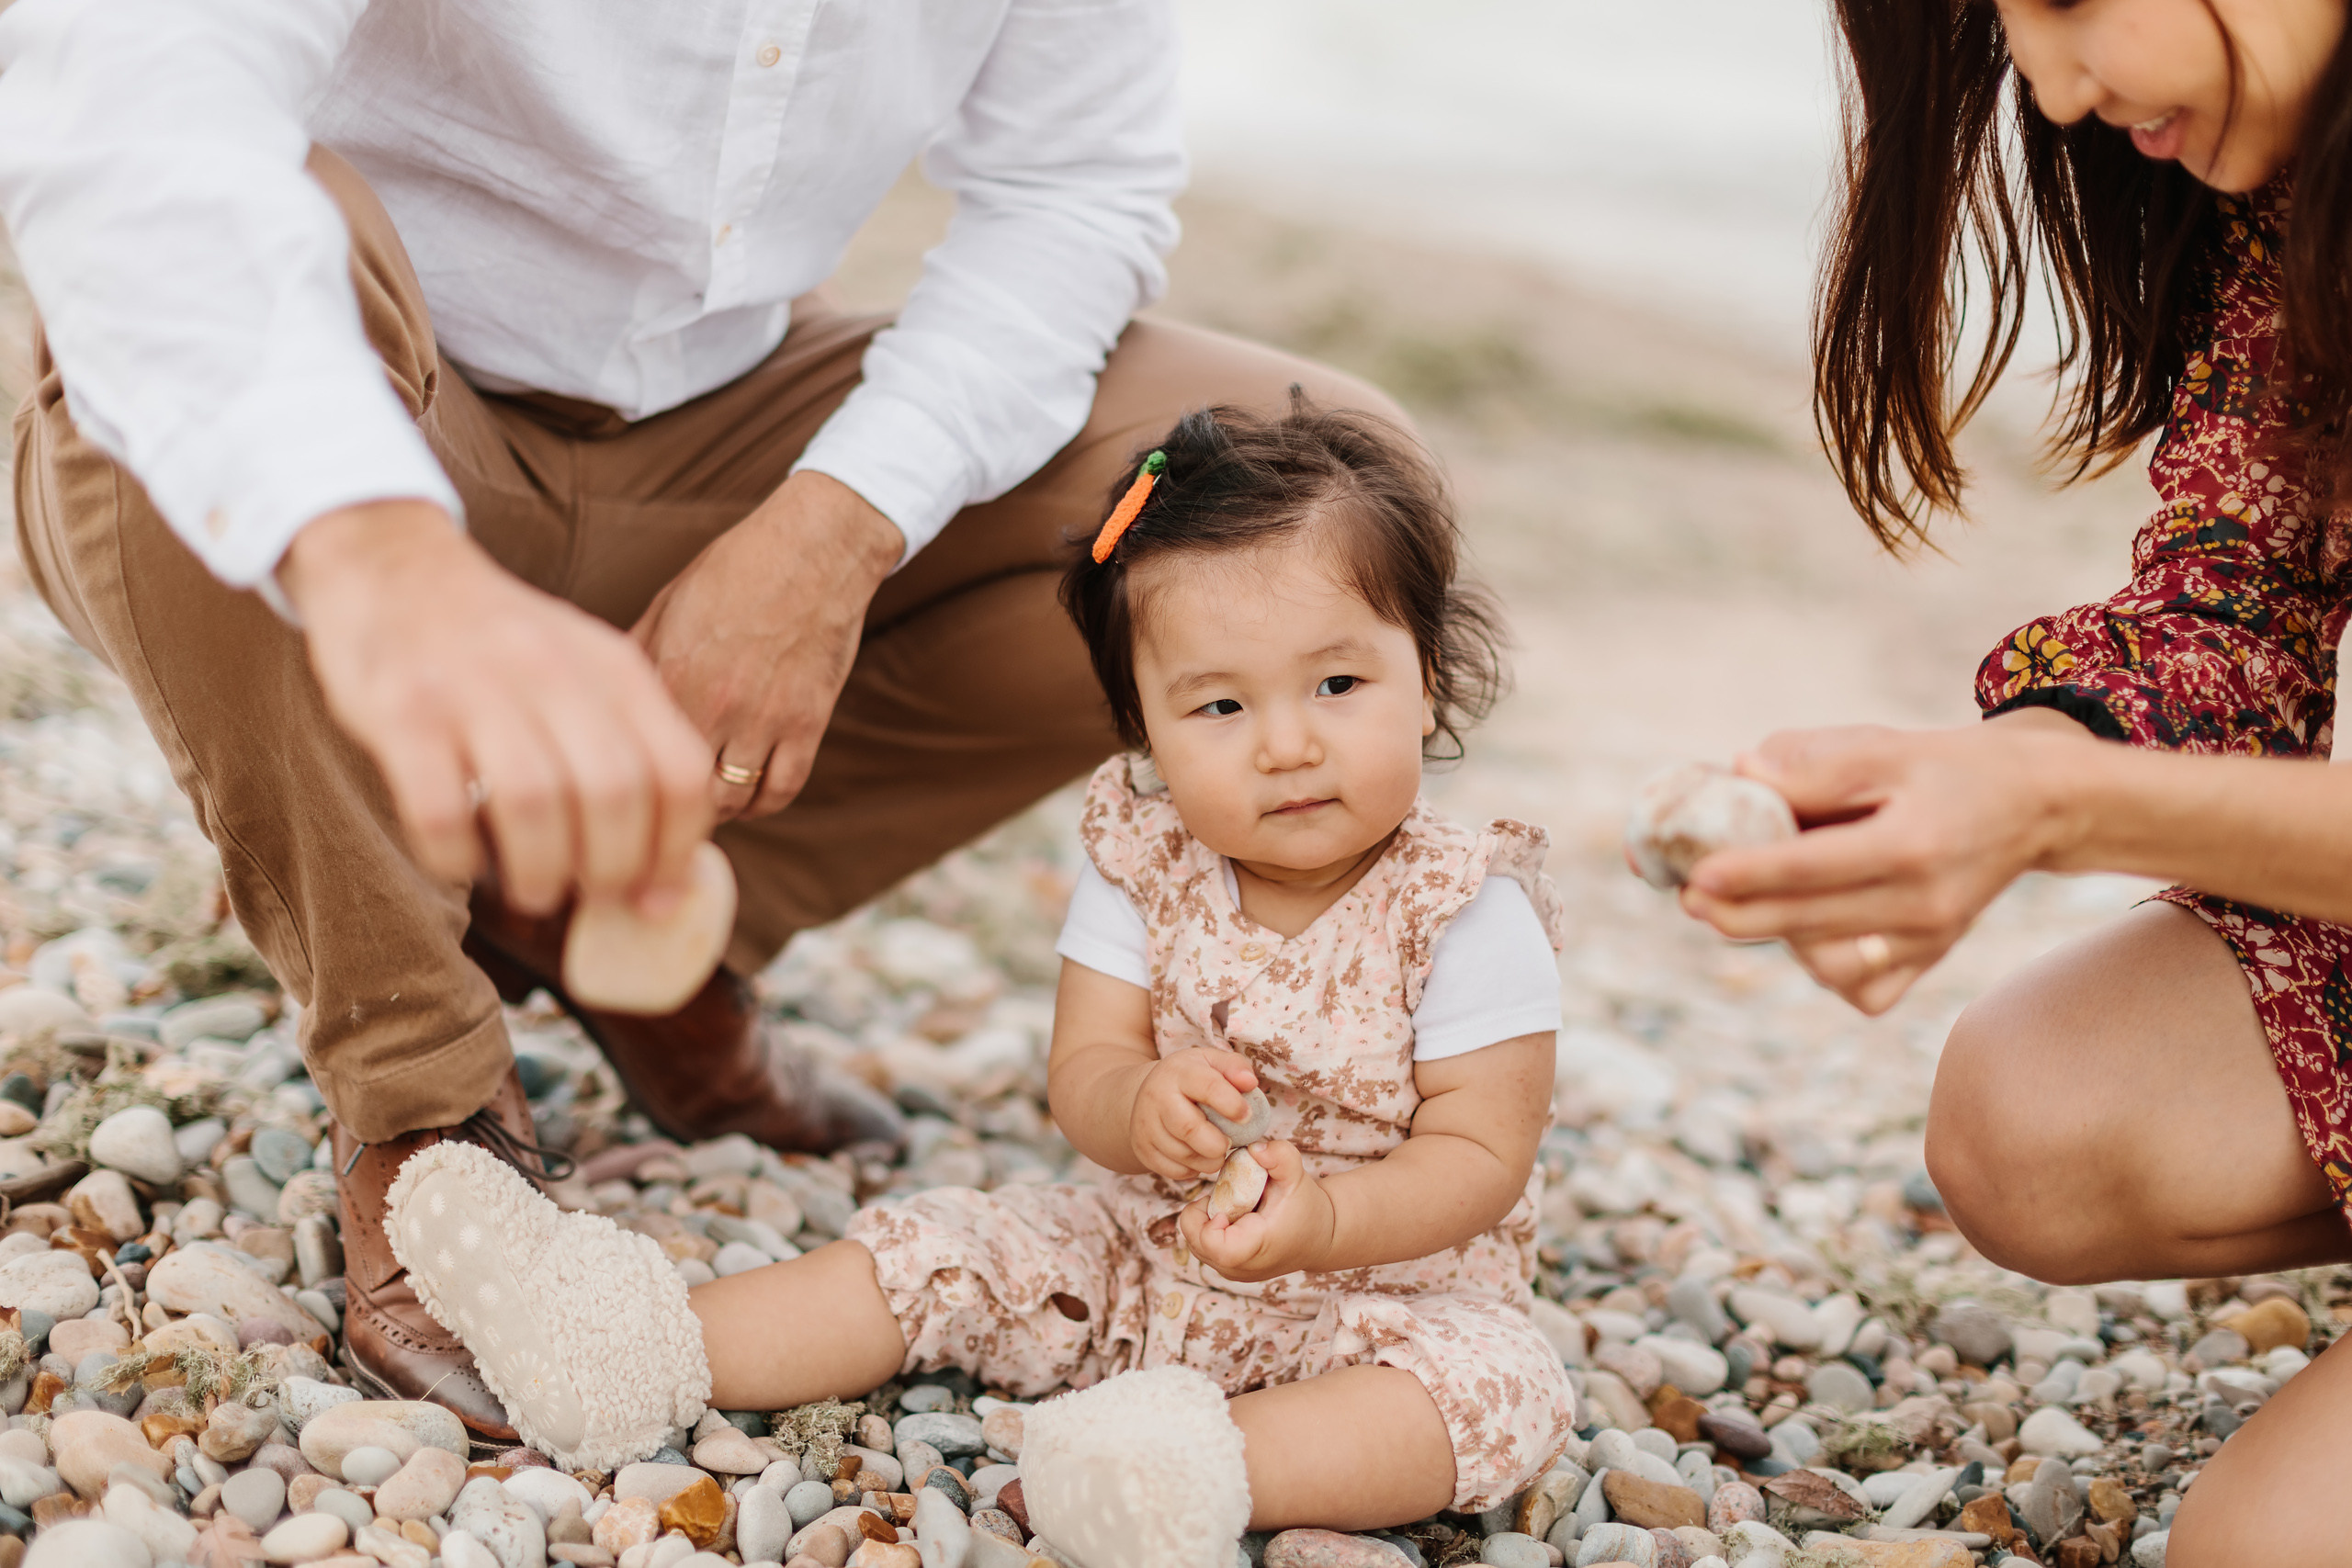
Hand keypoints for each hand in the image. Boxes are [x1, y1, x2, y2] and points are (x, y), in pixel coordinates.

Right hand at [279, 501, 715, 915]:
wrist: (395, 567)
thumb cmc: (504, 648)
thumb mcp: (590, 675)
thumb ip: (636, 757)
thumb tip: (669, 883)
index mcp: (616, 669)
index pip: (681, 773)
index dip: (676, 850)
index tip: (653, 893)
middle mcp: (553, 673)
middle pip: (614, 795)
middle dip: (609, 872)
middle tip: (588, 895)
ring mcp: (475, 689)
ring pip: (533, 805)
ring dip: (540, 874)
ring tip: (535, 891)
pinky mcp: (402, 712)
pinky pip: (441, 810)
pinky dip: (458, 857)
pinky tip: (463, 862)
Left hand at [633, 471, 903, 819]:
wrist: (815, 550)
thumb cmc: (737, 568)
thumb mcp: (668, 604)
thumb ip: (637, 656)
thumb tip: (599, 696)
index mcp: (668, 672)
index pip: (633, 748)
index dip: (624, 770)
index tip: (623, 779)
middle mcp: (712, 702)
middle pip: (676, 785)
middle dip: (665, 799)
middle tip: (661, 803)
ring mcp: (762, 717)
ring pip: (729, 798)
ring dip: (714, 808)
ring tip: (703, 803)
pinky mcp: (806, 722)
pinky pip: (781, 789)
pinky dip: (762, 802)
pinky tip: (750, 797)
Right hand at [1128, 1046, 1258, 1181]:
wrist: (1147, 1093)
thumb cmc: (1191, 1078)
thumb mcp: (1211, 1061)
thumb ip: (1235, 1067)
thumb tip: (1250, 1083)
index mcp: (1179, 1072)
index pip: (1207, 1087)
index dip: (1232, 1105)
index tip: (1247, 1117)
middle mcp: (1157, 1097)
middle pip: (1189, 1129)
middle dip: (1217, 1143)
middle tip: (1231, 1142)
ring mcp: (1146, 1125)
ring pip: (1182, 1154)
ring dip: (1209, 1160)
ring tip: (1218, 1150)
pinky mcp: (1143, 1150)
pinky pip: (1174, 1171)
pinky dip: (1194, 1170)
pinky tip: (1200, 1157)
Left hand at [1179, 1141, 1334, 1281]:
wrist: (1320, 1238)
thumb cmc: (1307, 1208)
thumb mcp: (1297, 1176)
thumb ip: (1279, 1156)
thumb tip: (1254, 1148)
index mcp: (1252, 1248)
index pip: (1207, 1239)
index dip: (1208, 1215)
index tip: (1230, 1200)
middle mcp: (1237, 1269)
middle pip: (1194, 1238)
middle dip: (1206, 1212)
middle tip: (1234, 1198)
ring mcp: (1231, 1273)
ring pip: (1195, 1242)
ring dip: (1208, 1221)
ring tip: (1238, 1209)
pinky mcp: (1229, 1271)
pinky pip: (1204, 1247)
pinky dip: (1213, 1230)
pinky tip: (1238, 1220)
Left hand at [1677, 711, 2094, 1013]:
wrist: (2034, 803)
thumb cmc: (1943, 768)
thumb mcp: (1886, 747)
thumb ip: (1813, 763)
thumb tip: (1740, 771)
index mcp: (1913, 844)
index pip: (1813, 868)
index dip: (1749, 874)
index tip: (1695, 876)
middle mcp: (1925, 903)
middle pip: (1811, 925)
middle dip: (1740, 915)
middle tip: (1689, 898)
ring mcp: (1932, 939)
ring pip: (1831, 967)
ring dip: (1781, 939)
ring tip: (1751, 902)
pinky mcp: (1933, 958)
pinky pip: (1864, 988)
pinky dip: (1827, 968)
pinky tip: (1808, 929)